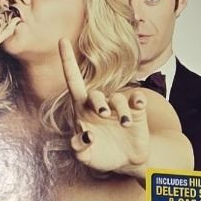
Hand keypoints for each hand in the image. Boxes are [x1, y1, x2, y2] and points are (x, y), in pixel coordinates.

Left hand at [59, 37, 149, 175]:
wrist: (127, 161)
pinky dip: (138, 100)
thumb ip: (80, 149)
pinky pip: (137, 98)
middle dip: (98, 102)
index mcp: (82, 110)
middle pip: (95, 95)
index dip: (68, 61)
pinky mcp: (136, 111)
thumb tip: (86, 135)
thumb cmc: (101, 155)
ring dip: (121, 110)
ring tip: (124, 124)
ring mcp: (118, 107)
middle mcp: (100, 105)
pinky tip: (138, 106)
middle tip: (103, 115)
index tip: (61, 39)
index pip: (73, 81)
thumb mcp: (87, 157)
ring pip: (118, 99)